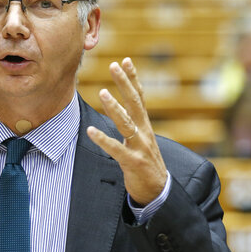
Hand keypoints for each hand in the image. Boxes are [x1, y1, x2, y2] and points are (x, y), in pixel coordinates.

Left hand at [87, 58, 166, 205]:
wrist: (159, 190)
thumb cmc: (145, 162)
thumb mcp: (140, 139)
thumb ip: (132, 123)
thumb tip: (120, 107)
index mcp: (145, 125)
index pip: (139, 97)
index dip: (133, 78)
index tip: (125, 61)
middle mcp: (144, 132)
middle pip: (134, 103)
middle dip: (125, 83)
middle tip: (114, 65)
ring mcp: (140, 147)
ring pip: (126, 123)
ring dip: (114, 108)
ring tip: (103, 92)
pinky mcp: (133, 162)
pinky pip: (116, 149)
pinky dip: (103, 140)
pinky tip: (90, 132)